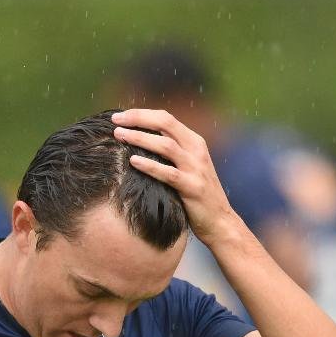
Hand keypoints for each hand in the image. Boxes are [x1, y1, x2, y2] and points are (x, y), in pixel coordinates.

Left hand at [111, 109, 240, 245]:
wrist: (220, 222)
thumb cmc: (196, 194)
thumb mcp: (187, 166)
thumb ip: (170, 152)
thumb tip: (138, 140)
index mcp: (194, 142)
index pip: (166, 118)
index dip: (141, 114)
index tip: (119, 116)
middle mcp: (196, 150)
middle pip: (165, 124)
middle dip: (138, 119)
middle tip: (115, 121)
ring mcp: (196, 168)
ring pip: (166, 145)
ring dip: (140, 138)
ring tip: (119, 136)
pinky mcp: (192, 188)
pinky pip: (168, 173)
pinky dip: (150, 166)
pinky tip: (133, 161)